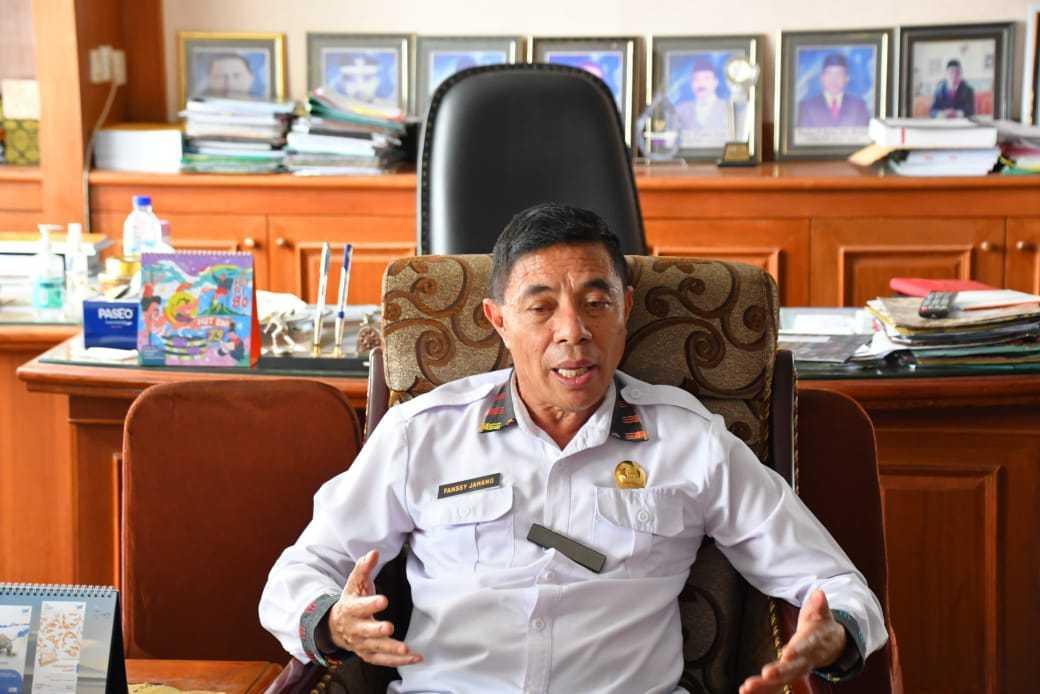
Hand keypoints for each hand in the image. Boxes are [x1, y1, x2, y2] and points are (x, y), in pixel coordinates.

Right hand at [327, 550, 422, 666]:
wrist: (335, 626)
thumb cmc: (351, 600)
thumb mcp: (354, 583)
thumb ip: (363, 568)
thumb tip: (374, 552)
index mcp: (351, 610)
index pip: (360, 607)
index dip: (371, 604)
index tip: (384, 600)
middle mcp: (355, 629)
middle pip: (366, 631)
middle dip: (377, 631)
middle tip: (389, 628)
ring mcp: (361, 644)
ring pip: (376, 649)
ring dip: (391, 649)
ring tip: (406, 650)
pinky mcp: (369, 654)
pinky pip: (384, 660)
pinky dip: (399, 661)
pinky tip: (416, 657)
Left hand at [739, 590, 846, 693]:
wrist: (831, 645)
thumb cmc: (821, 626)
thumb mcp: (822, 614)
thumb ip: (818, 606)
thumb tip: (819, 593)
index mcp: (813, 643)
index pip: (805, 647)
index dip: (797, 650)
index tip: (787, 654)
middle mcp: (804, 660)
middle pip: (793, 669)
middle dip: (780, 673)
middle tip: (766, 675)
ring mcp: (796, 670)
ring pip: (782, 681)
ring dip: (764, 686)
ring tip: (746, 688)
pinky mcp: (788, 675)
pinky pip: (775, 686)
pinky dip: (761, 690)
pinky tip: (743, 691)